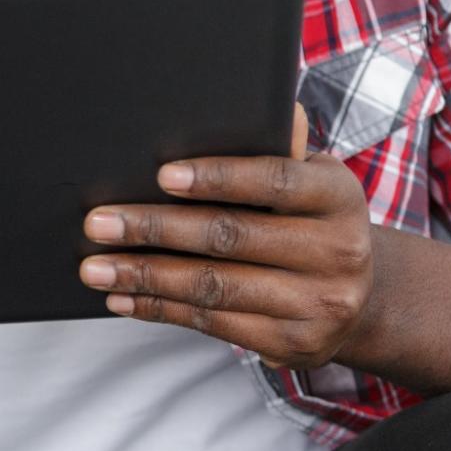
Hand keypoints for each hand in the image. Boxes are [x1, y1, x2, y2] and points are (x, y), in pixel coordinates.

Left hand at [77, 104, 376, 369]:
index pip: (274, 180)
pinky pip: (213, 323)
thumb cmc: (307, 219)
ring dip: (145, 275)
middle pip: (230, 236)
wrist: (356, 296)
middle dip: (154, 228)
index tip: (161, 175)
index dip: (217, 176)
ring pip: (214, 286)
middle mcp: (338, 252)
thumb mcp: (306, 179)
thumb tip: (261, 106)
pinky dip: (160, 308)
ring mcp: (319, 304)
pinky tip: (123, 297)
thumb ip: (278, 148)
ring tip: (94, 267)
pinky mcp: (294, 345)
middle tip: (98, 222)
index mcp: (338, 197)